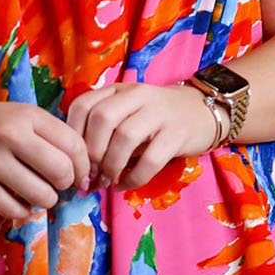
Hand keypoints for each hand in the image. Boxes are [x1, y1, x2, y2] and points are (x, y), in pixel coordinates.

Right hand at [0, 97, 89, 219]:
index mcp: (27, 116)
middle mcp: (10, 136)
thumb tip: (82, 172)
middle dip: (66, 185)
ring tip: (40, 193)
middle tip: (59, 185)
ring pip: (41, 195)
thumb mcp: (23, 116)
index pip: (73, 145)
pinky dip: (23, 211)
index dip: (83, 166)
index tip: (79, 175)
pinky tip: (20, 202)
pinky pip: (14, 210)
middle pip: (61, 172)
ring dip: (46, 200)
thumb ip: (53, 136)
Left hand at [65, 82, 225, 190]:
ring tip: (107, 181)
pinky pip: (151, 159)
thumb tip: (78, 167)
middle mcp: (138, 95)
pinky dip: (134, 177)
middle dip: (91, 152)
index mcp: (119, 90)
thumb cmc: (155, 119)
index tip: (74, 159)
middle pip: (102, 118)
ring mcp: (160, 113)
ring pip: (125, 136)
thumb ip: (103, 130)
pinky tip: (125, 184)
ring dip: (111, 165)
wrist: (201, 112)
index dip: (73, 135)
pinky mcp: (178, 134)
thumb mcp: (127, 113)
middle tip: (90, 174)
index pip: (84, 104)